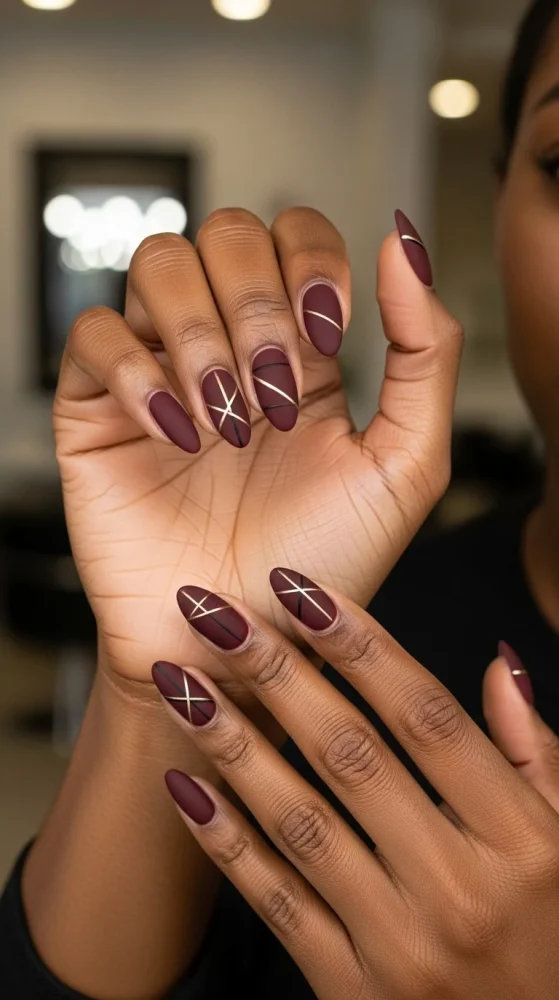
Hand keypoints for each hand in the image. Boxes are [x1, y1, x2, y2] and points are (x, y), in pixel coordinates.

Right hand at [54, 207, 461, 732]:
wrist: (240, 651)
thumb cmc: (321, 570)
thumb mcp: (405, 468)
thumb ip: (425, 355)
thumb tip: (404, 244)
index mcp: (301, 352)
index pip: (295, 232)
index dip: (311, 260)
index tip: (328, 334)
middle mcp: (229, 349)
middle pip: (225, 232)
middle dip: (258, 306)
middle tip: (275, 394)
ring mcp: (159, 372)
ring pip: (157, 263)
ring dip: (202, 334)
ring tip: (225, 421)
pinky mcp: (96, 409)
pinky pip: (93, 334)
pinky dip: (137, 371)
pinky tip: (174, 434)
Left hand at [155, 572, 558, 999]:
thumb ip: (537, 754)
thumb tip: (499, 663)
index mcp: (522, 839)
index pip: (427, 717)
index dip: (360, 644)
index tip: (300, 589)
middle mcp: (460, 888)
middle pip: (350, 755)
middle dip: (274, 670)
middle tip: (210, 610)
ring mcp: (403, 946)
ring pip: (302, 822)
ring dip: (233, 743)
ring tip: (180, 681)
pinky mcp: (356, 996)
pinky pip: (279, 906)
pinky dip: (226, 843)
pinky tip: (184, 785)